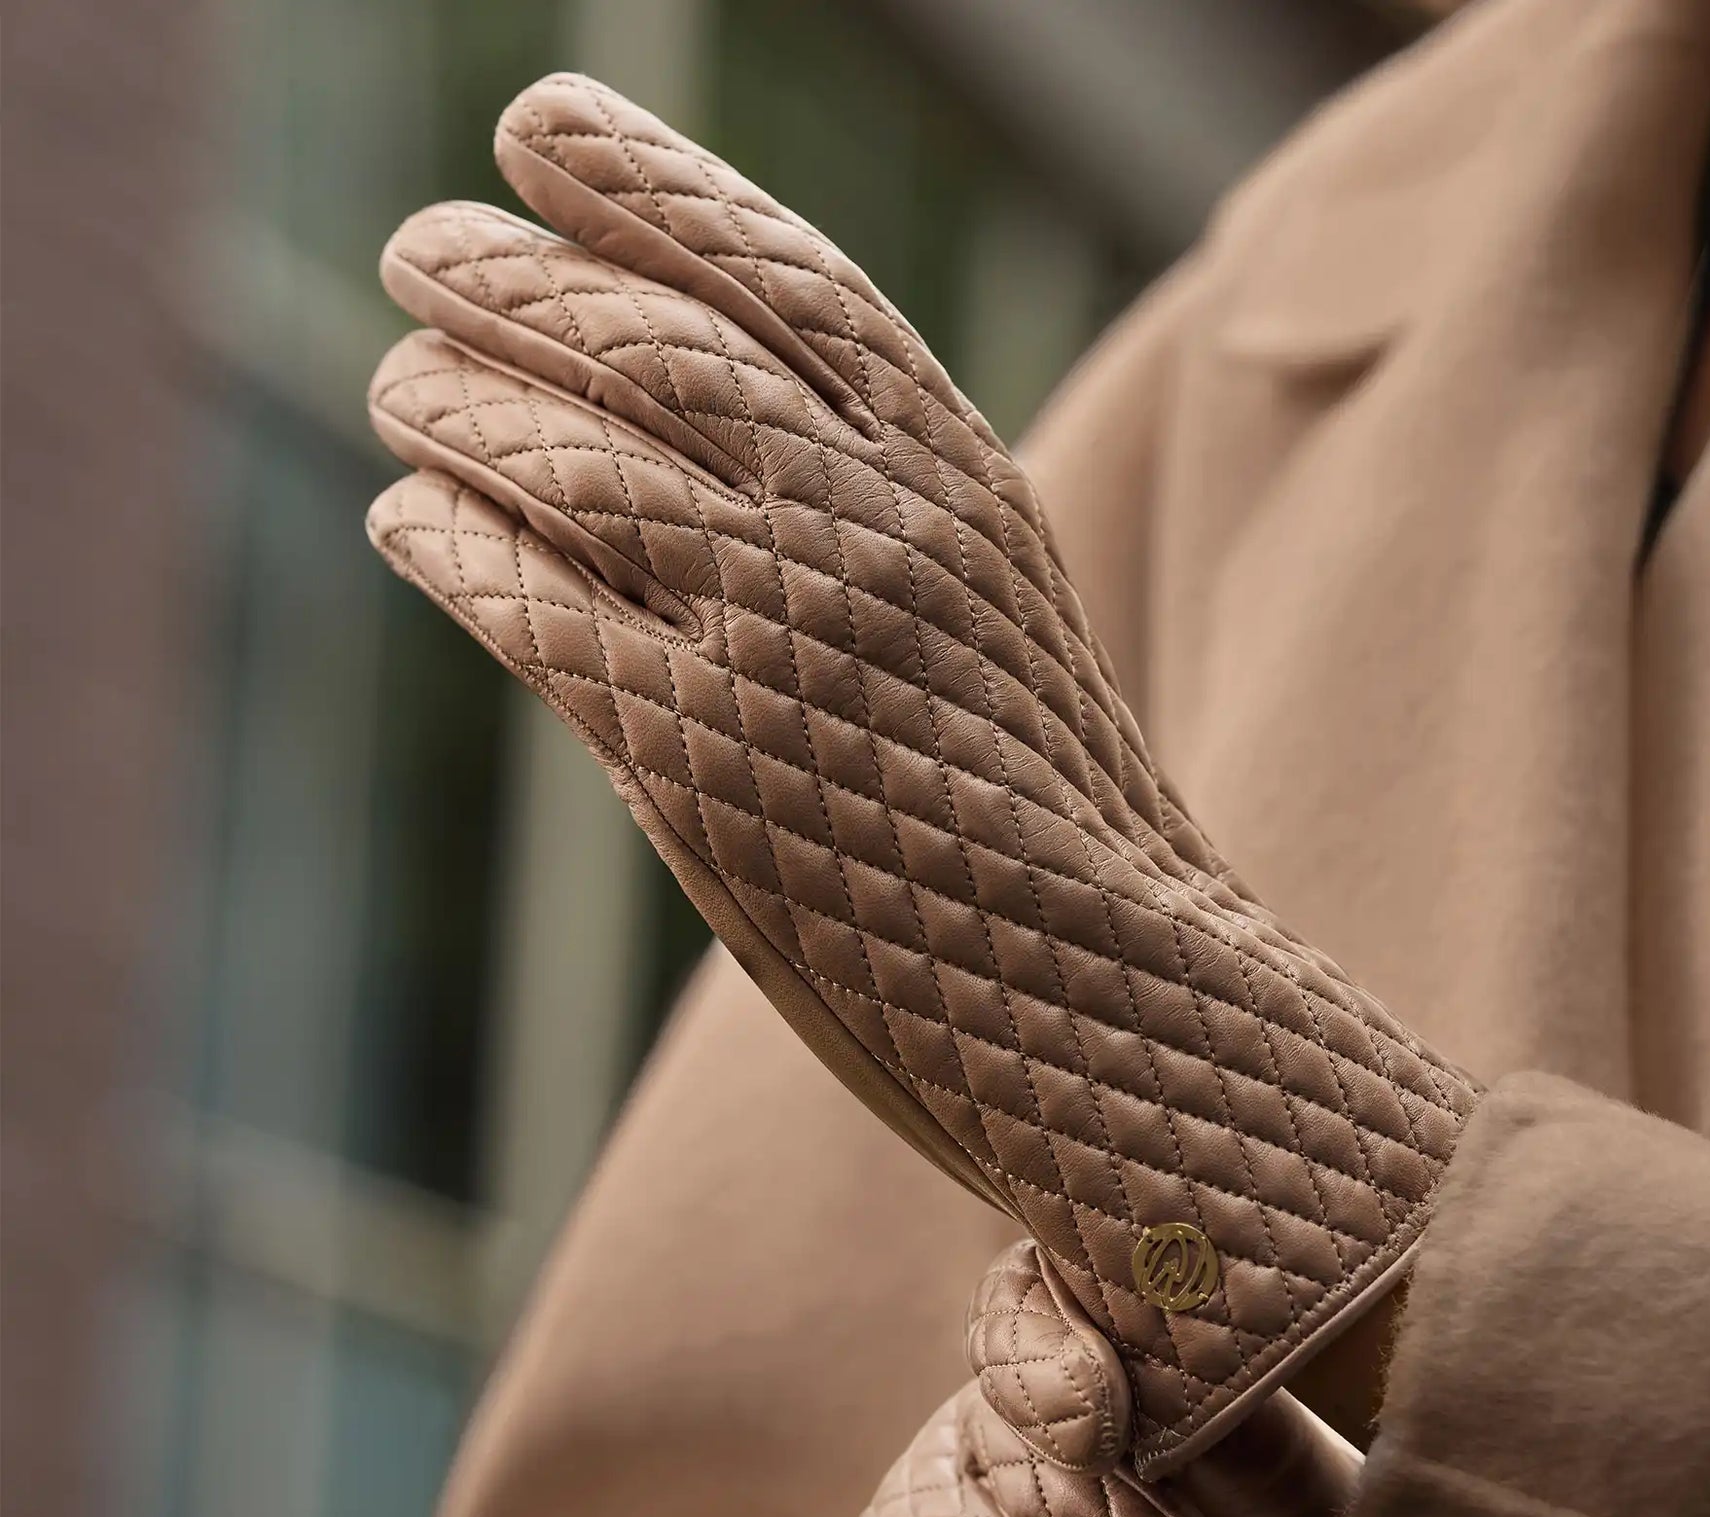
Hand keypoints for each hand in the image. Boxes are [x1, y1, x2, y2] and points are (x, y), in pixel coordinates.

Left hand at [364, 73, 1478, 1483]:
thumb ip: (888, 532)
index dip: (653, 185)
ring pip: (579, 457)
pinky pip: (538, 609)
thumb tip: (729, 451)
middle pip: (657, 343)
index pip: (789, 279)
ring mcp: (785, 640)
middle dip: (519, 272)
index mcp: (964, 486)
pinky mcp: (701, 764)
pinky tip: (407, 516)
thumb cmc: (1060, 835)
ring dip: (462, 396)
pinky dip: (454, 540)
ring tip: (395, 377)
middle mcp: (872, 534)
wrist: (1120, 1006)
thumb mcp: (999, 634)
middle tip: (424, 243)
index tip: (543, 124)